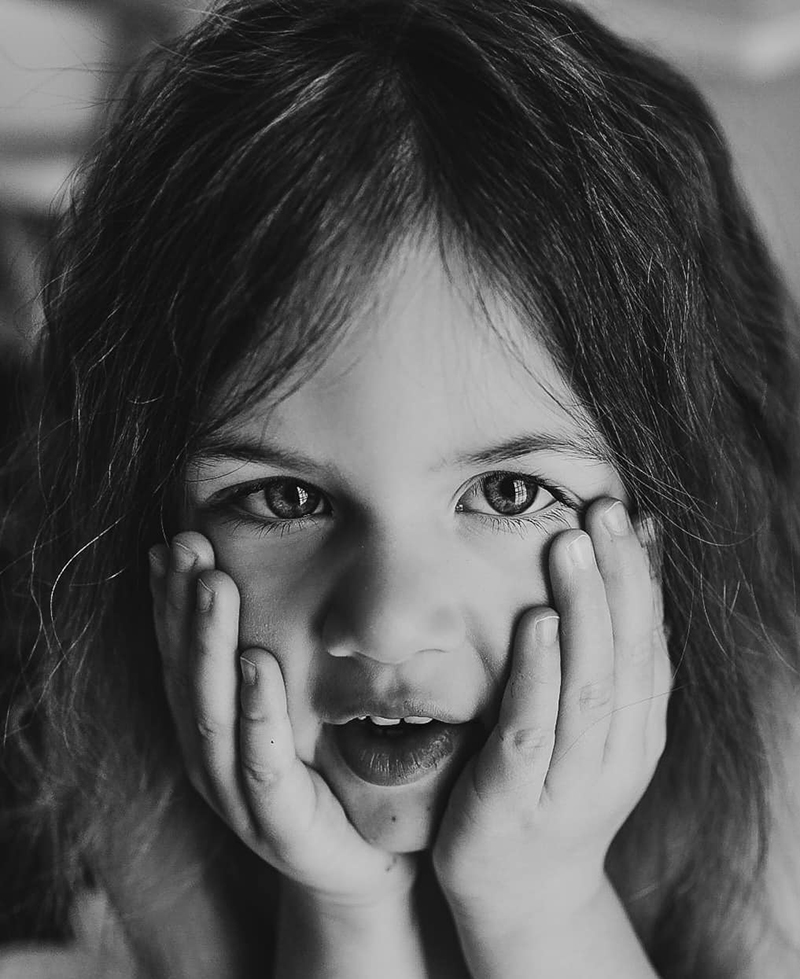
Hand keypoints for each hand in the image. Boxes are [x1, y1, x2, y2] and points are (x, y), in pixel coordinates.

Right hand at [148, 533, 416, 907]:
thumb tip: (272, 574)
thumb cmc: (330, 769)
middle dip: (184, 607)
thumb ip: (277, 649)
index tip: (176, 542)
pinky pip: (263, 764)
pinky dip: (258, 712)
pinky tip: (260, 665)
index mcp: (212, 725)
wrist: (365, 859)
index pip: (182, 655)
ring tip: (217, 587)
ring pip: (214, 714)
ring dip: (212, 647)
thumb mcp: (298, 703)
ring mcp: (240, 796)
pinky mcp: (280, 826)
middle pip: (188, 675)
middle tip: (187, 545)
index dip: (173, 600)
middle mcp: (213, 757)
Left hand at [431, 498, 671, 931]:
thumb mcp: (592, 724)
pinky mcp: (517, 796)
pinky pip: (533, 728)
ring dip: (584, 612)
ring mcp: (570, 778)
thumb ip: (605, 661)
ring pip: (590, 686)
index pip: (652, 641)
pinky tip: (534, 624)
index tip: (631, 516)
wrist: (519, 889)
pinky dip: (539, 674)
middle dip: (618, 578)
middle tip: (604, 511)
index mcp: (638, 728)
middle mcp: (617, 752)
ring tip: (572, 547)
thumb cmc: (547, 786)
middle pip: (628, 654)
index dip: (643, 578)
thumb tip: (620, 574)